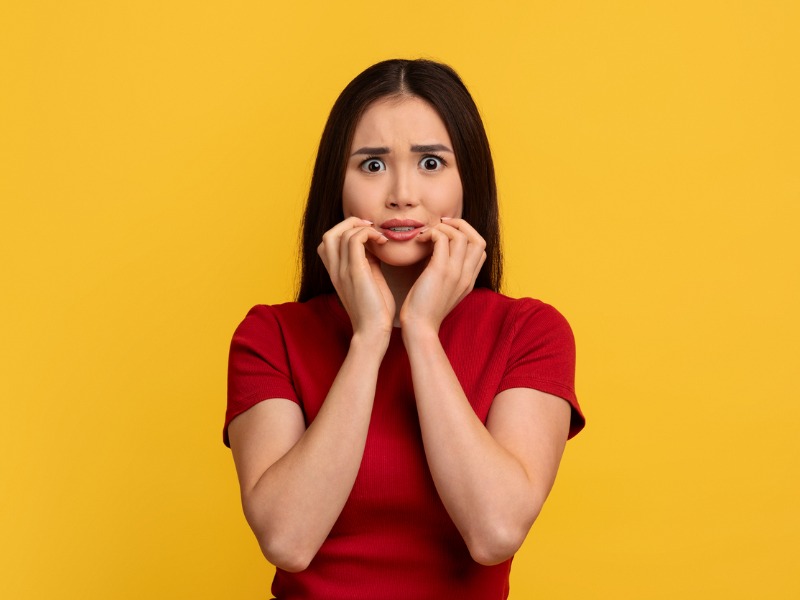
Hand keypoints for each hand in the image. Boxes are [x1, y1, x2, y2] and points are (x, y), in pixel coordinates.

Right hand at [317, 217, 394, 338]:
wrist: (373, 331)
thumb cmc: (375, 311)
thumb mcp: (368, 281)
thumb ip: (367, 263)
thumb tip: (374, 246)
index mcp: (336, 273)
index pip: (328, 242)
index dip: (346, 231)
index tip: (368, 235)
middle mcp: (334, 270)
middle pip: (329, 234)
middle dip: (350, 224)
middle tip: (371, 229)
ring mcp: (342, 270)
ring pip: (339, 233)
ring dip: (360, 227)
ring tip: (378, 235)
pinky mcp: (354, 272)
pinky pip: (354, 240)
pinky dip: (369, 233)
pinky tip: (383, 241)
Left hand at [399, 217, 486, 332]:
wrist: (420, 328)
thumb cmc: (424, 311)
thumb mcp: (443, 292)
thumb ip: (447, 275)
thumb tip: (437, 255)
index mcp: (469, 280)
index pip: (480, 249)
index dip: (467, 235)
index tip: (448, 234)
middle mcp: (467, 275)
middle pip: (478, 238)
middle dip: (460, 225)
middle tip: (441, 225)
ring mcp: (456, 272)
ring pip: (462, 235)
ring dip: (443, 228)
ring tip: (427, 233)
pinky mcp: (441, 270)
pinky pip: (442, 239)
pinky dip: (431, 233)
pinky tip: (420, 240)